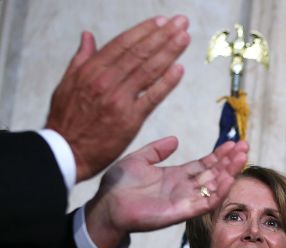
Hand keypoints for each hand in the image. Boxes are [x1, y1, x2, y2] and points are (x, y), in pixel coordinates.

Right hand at [45, 16, 190, 181]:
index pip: (123, 44)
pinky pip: (152, 97)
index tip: (161, 21)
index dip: (144, 31)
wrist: (66, 151)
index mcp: (91, 70)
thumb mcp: (67, 83)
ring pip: (148, 70)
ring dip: (169, 52)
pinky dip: (167, 82)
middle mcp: (106, 81)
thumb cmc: (66, 119)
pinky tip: (180, 69)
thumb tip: (88, 36)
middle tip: (181, 23)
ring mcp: (119, 100)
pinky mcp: (130, 120)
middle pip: (140, 53)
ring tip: (185, 38)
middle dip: (163, 36)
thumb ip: (82, 59)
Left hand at [84, 136, 249, 247]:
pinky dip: (219, 192)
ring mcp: (185, 201)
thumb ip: (157, 150)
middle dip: (230, 161)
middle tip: (245, 147)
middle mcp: (185, 188)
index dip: (219, 155)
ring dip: (230, 173)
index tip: (233, 144)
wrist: (107, 206)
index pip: (204, 164)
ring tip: (242, 158)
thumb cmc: (118, 186)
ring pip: (214, 187)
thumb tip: (175, 139)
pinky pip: (205, 203)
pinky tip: (229, 179)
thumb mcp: (138, 159)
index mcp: (176, 176)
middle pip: (214, 173)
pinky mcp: (182, 212)